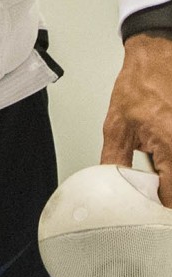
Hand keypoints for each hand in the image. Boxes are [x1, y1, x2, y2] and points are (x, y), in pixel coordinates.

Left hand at [101, 33, 171, 204]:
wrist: (156, 57)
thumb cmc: (138, 86)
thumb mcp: (117, 125)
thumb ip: (115, 161)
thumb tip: (110, 188)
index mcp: (170, 147)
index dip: (158, 214)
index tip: (148, 219)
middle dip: (167, 199)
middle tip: (153, 203)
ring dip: (170, 181)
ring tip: (157, 176)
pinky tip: (164, 163)